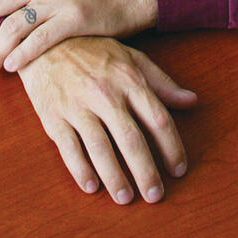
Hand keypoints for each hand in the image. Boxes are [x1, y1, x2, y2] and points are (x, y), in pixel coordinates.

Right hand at [18, 37, 195, 203]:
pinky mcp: (53, 116)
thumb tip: (192, 101)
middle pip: (131, 139)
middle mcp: (105, 93)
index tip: (179, 169)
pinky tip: (91, 187)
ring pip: (100, 148)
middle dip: (146, 172)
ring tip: (126, 198)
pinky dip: (80, 170)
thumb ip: (161, 82)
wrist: (45, 40)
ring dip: (115, 177)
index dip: (172, 147)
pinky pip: (69, 148)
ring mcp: (77, 105)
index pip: (158, 119)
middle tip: (155, 196)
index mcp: (128, 79)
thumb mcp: (130, 57)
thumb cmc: (93, 50)